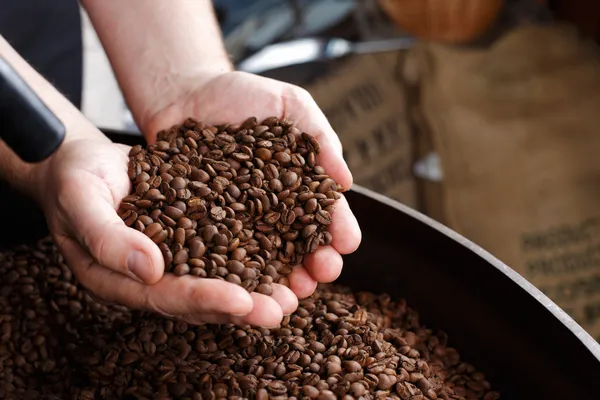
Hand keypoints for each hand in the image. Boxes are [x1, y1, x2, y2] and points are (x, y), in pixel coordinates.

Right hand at [37, 135, 286, 326]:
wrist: (78, 161)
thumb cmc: (74, 179)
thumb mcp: (81, 200)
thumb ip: (107, 236)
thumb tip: (148, 269)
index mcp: (119, 279)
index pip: (166, 296)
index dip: (205, 299)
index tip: (242, 301)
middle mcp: (149, 276)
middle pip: (199, 298)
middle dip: (242, 306)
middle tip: (281, 310)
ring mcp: (171, 259)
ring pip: (216, 279)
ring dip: (255, 287)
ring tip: (293, 291)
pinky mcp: (188, 237)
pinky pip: (222, 250)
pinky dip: (251, 255)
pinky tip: (282, 253)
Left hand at [141, 71, 361, 319]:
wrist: (184, 93)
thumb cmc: (241, 95)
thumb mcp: (289, 103)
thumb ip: (319, 135)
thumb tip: (346, 180)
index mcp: (299, 183)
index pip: (325, 211)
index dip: (339, 228)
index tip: (347, 243)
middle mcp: (272, 209)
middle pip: (299, 243)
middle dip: (316, 261)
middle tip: (324, 274)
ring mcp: (238, 220)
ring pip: (264, 257)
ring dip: (280, 278)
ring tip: (290, 293)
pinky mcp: (204, 225)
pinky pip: (218, 252)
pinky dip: (232, 272)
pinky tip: (241, 287)